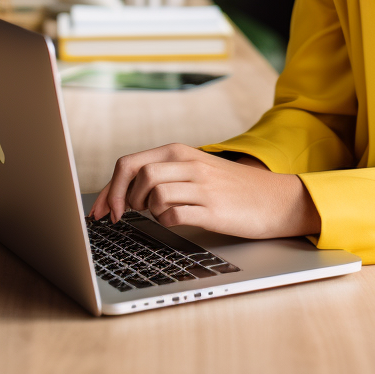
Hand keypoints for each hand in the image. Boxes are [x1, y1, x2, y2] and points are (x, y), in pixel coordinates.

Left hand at [87, 143, 320, 239]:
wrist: (274, 199)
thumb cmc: (231, 187)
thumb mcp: (197, 169)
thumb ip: (165, 172)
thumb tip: (119, 191)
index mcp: (182, 152)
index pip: (130, 163)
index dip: (108, 189)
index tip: (100, 211)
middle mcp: (190, 164)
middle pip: (138, 175)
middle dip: (121, 200)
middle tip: (125, 215)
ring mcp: (202, 186)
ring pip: (154, 194)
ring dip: (146, 210)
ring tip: (158, 214)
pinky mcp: (212, 209)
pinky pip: (173, 215)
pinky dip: (166, 221)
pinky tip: (175, 221)